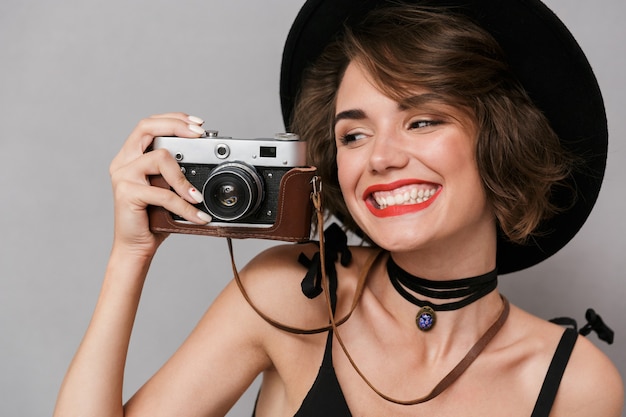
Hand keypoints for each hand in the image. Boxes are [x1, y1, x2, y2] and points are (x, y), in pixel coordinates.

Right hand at [109, 113, 211, 255]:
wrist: (136, 246)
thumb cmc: (153, 218)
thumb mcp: (168, 189)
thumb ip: (177, 171)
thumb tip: (206, 159)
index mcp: (131, 156)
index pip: (149, 125)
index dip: (173, 119)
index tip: (197, 124)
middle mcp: (123, 162)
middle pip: (146, 128)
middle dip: (176, 125)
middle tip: (200, 135)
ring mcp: (123, 176)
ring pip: (159, 158)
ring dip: (184, 177)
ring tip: (198, 196)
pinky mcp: (126, 192)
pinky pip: (163, 193)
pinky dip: (184, 205)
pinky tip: (197, 215)